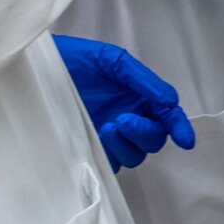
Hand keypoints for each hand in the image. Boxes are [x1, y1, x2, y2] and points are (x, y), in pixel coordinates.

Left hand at [53, 36, 196, 171]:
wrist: (38, 69)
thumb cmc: (75, 59)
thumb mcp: (113, 61)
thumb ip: (144, 81)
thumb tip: (170, 104)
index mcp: (139, 97)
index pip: (167, 116)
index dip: (179, 127)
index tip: (185, 140)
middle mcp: (128, 118)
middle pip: (153, 140)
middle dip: (144, 134)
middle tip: (123, 121)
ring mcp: (109, 136)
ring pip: (133, 155)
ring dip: (125, 145)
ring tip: (105, 127)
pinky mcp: (88, 149)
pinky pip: (109, 163)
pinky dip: (109, 156)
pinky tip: (95, 140)